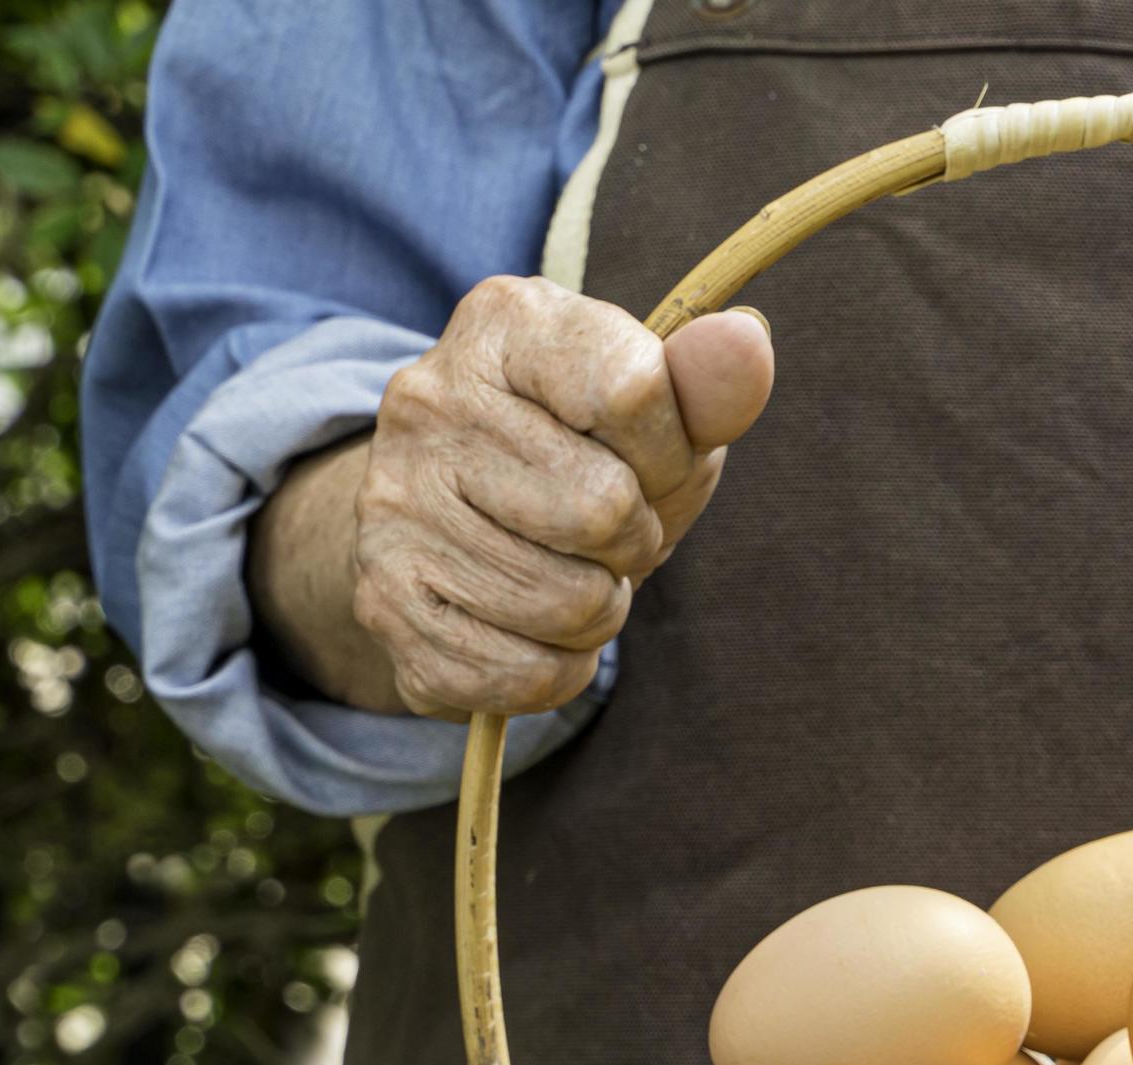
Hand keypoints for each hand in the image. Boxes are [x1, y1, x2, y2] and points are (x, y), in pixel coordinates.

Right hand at [248, 276, 774, 718]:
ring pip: (569, 602)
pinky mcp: (385, 601)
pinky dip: (559, 667)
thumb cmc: (588, 458)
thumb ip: (708, 387)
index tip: (651, 462)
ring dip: (601, 608)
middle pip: (602, 508)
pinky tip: (535, 626)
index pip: (631, 393)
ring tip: (571, 573)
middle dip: (635, 538)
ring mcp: (392, 502)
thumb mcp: (659, 416)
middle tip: (606, 531)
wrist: (463, 523)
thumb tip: (747, 340)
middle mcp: (427, 399)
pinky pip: (524, 672)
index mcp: (505, 323)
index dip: (670, 453)